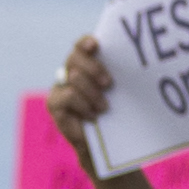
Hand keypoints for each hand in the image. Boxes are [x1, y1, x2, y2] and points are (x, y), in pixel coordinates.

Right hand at [46, 34, 113, 168]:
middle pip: (74, 57)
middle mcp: (70, 71)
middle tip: (108, 83)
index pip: (81, 45)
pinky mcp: (54, 103)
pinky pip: (69, 96)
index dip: (86, 42)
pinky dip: (83, 105)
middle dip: (93, 68)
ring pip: (74, 77)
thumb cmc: (116, 114)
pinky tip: (93, 116)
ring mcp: (60, 86)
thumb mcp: (119, 92)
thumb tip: (134, 62)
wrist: (104, 145)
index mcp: (86, 63)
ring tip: (104, 107)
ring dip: (92, 93)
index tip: (96, 45)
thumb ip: (118, 75)